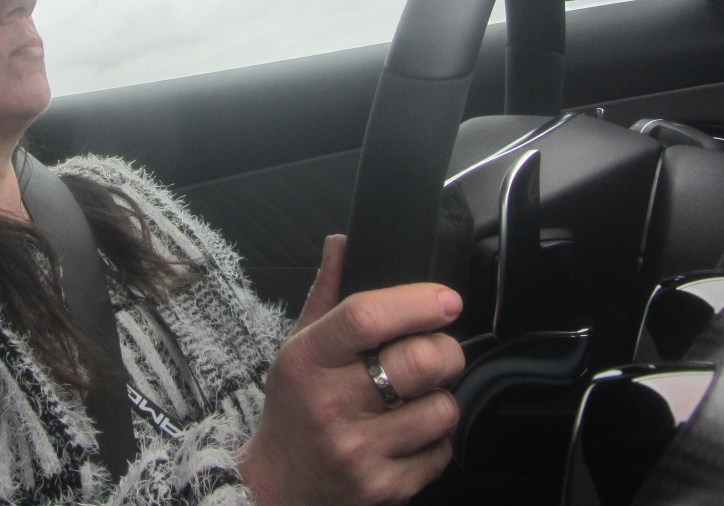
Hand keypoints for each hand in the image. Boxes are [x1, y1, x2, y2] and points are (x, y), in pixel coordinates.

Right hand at [237, 235, 464, 505]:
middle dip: (445, 350)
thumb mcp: (296, 348)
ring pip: (441, 408)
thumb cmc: (294, 410)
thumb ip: (326, 294)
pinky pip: (442, 452)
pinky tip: (410, 434)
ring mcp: (358, 451)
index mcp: (306, 360)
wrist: (278, 489)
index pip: (366, 317)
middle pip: (418, 361)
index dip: (416, 302)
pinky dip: (436, 440)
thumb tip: (342, 241)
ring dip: (442, 398)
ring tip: (418, 398)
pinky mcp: (383, 488)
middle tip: (437, 350)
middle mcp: (330, 405)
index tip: (445, 299)